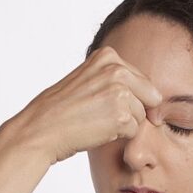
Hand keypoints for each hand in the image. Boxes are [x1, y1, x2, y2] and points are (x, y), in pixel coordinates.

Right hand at [13, 46, 163, 163]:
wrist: (41, 129)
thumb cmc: (60, 109)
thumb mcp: (87, 79)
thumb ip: (113, 78)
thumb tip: (151, 92)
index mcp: (108, 56)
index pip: (142, 80)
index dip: (136, 98)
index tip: (113, 107)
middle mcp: (116, 69)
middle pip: (149, 96)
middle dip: (136, 111)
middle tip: (106, 118)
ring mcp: (119, 92)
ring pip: (142, 115)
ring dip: (124, 124)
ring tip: (96, 122)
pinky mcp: (121, 116)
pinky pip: (134, 131)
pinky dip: (119, 136)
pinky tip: (97, 131)